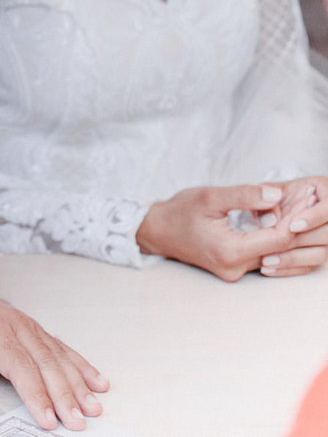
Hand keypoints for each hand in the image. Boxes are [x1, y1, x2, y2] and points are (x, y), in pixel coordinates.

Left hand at [0, 276, 107, 432]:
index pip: (17, 364)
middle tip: (77, 422)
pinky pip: (60, 347)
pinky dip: (80, 364)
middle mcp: (15, 324)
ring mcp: (27, 326)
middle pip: (44, 362)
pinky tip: (96, 380)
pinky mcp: (33, 329)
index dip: (34, 392)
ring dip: (77, 382)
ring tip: (93, 406)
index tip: (47, 419)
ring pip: (57, 355)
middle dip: (64, 394)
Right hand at [135, 183, 327, 279]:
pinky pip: (263, 253)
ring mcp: (236, 271)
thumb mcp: (210, 196)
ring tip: (299, 204)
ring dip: (287, 227)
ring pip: (274, 251)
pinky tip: (281, 217)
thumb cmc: (180, 211)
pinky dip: (273, 235)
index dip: (296, 216)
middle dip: (296, 220)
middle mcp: (236, 268)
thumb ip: (244, 196)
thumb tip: (277, 194)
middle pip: (280, 246)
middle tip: (309, 197)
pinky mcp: (235, 268)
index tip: (307, 196)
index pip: (279, 237)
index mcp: (231, 251)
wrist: (157, 231)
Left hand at [258, 176, 327, 277]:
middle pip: (327, 235)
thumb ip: (269, 201)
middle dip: (300, 242)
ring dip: (293, 259)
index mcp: (327, 193)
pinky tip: (270, 269)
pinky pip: (310, 266)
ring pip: (320, 255)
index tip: (293, 226)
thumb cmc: (280, 192)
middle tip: (273, 245)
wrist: (284, 204)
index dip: (313, 218)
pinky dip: (290, 268)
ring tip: (267, 260)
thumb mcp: (273, 190)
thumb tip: (267, 221)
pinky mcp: (319, 254)